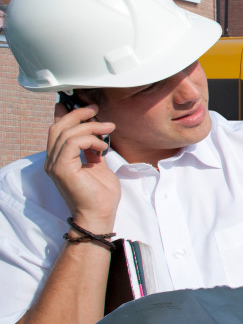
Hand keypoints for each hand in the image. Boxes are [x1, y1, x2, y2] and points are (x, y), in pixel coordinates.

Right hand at [46, 104, 119, 228]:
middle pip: (58, 127)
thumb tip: (95, 130)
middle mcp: (52, 161)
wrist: (100, 215)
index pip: (57, 130)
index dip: (69, 114)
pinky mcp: (62, 168)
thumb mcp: (97, 164)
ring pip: (67, 132)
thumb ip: (91, 148)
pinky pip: (73, 142)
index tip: (89, 108)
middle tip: (96, 110)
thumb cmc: (100, 194)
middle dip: (78, 114)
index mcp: (59, 159)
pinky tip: (102, 147)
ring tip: (108, 128)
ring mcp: (55, 165)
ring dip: (91, 126)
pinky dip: (90, 139)